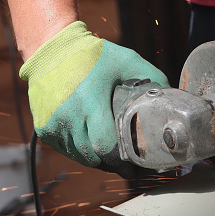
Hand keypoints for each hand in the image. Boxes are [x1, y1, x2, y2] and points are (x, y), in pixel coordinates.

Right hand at [20, 21, 168, 176]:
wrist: (51, 49)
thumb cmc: (93, 55)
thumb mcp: (127, 59)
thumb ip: (152, 76)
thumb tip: (171, 96)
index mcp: (90, 102)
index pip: (106, 147)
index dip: (123, 161)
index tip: (137, 166)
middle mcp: (68, 116)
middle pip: (94, 157)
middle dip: (113, 164)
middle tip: (129, 165)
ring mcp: (52, 124)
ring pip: (79, 157)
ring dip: (97, 160)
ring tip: (112, 157)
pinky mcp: (43, 128)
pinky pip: (66, 151)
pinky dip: (80, 152)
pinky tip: (92, 146)